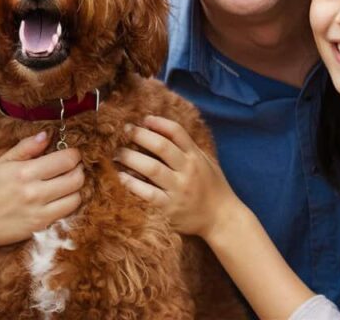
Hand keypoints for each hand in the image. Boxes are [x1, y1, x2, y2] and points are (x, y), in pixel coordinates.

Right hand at [0, 131, 82, 265]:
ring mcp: (40, 211)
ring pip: (76, 196)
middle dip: (79, 169)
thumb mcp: (3, 162)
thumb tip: (47, 135)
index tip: (71, 153)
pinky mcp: (42, 225)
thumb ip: (26, 147)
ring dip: (76, 187)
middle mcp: (35, 192)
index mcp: (25, 172)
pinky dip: (69, 202)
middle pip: (76, 178)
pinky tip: (61, 197)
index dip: (74, 154)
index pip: (65, 160)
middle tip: (72, 167)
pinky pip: (68, 212)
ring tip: (67, 182)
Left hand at [115, 115, 240, 239]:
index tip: (144, 119)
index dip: (159, 123)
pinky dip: (133, 184)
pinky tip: (121, 177)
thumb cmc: (212, 188)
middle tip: (125, 130)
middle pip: (161, 147)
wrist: (221, 220)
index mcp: (196, 157)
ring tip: (117, 153)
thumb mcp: (206, 163)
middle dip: (140, 136)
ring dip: (131, 158)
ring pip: (152, 169)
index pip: (177, 132)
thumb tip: (162, 130)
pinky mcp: (169, 209)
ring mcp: (178, 190)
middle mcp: (187, 171)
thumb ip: (188, 148)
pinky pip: (148, 194)